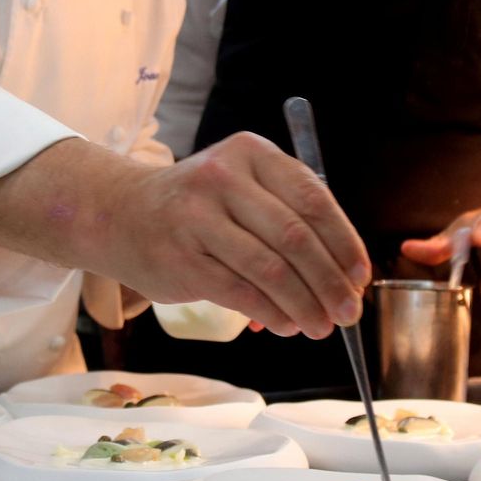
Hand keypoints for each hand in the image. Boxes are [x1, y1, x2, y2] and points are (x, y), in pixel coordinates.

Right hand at [102, 132, 369, 338]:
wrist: (120, 213)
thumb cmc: (197, 205)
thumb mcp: (242, 184)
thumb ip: (289, 214)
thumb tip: (344, 273)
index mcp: (250, 153)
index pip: (313, 199)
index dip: (344, 243)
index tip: (361, 278)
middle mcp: (223, 177)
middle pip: (296, 238)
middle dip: (330, 282)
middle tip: (348, 313)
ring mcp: (197, 217)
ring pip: (270, 270)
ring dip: (304, 305)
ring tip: (320, 327)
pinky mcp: (181, 258)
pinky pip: (240, 292)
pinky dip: (272, 313)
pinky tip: (286, 325)